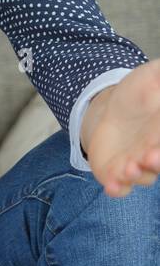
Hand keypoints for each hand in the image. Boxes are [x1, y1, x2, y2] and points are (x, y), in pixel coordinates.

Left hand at [82, 61, 159, 195]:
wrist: (111, 111)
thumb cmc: (140, 93)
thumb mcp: (153, 76)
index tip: (155, 145)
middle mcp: (156, 152)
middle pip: (158, 161)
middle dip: (156, 161)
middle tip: (150, 157)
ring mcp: (138, 165)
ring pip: (141, 177)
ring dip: (135, 175)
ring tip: (129, 169)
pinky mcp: (116, 174)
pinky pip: (120, 188)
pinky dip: (117, 189)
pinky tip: (111, 186)